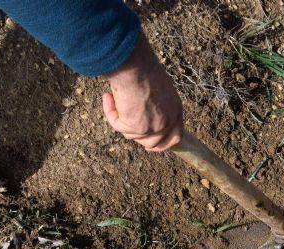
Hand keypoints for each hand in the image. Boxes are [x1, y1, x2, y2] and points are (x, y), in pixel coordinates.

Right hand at [102, 33, 182, 151]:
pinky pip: (117, 125)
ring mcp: (152, 127)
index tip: (149, 146)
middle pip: (153, 142)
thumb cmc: (144, 68)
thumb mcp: (156, 88)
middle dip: (139, 137)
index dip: (162, 143)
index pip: (175, 137)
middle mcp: (167, 122)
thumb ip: (154, 104)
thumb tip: (140, 114)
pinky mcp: (136, 127)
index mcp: (176, 111)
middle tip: (126, 127)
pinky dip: (110, 112)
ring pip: (132, 135)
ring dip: (121, 118)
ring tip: (116, 97)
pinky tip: (108, 97)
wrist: (135, 66)